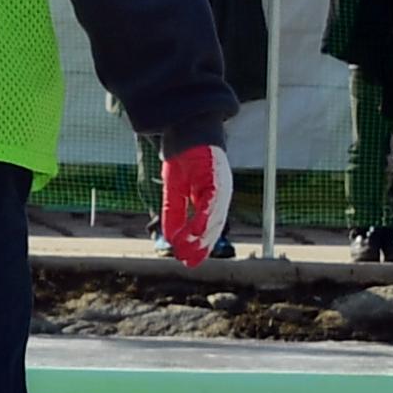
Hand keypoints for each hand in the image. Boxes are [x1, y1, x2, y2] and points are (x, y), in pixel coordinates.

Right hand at [162, 142, 233, 266]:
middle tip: (189, 263)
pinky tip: (195, 234)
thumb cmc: (184, 157)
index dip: (199, 244)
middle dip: (201, 246)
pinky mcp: (218, 181)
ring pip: (215, 219)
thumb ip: (174, 213)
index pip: (207, 226)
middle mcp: (219, 196)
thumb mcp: (174, 189)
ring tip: (189, 252)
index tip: (189, 261)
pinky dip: (204, 221)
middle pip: (213, 226)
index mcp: (210, 198)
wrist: (188, 130)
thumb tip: (171, 238)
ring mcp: (221, 188)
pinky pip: (212, 205)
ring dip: (202, 238)